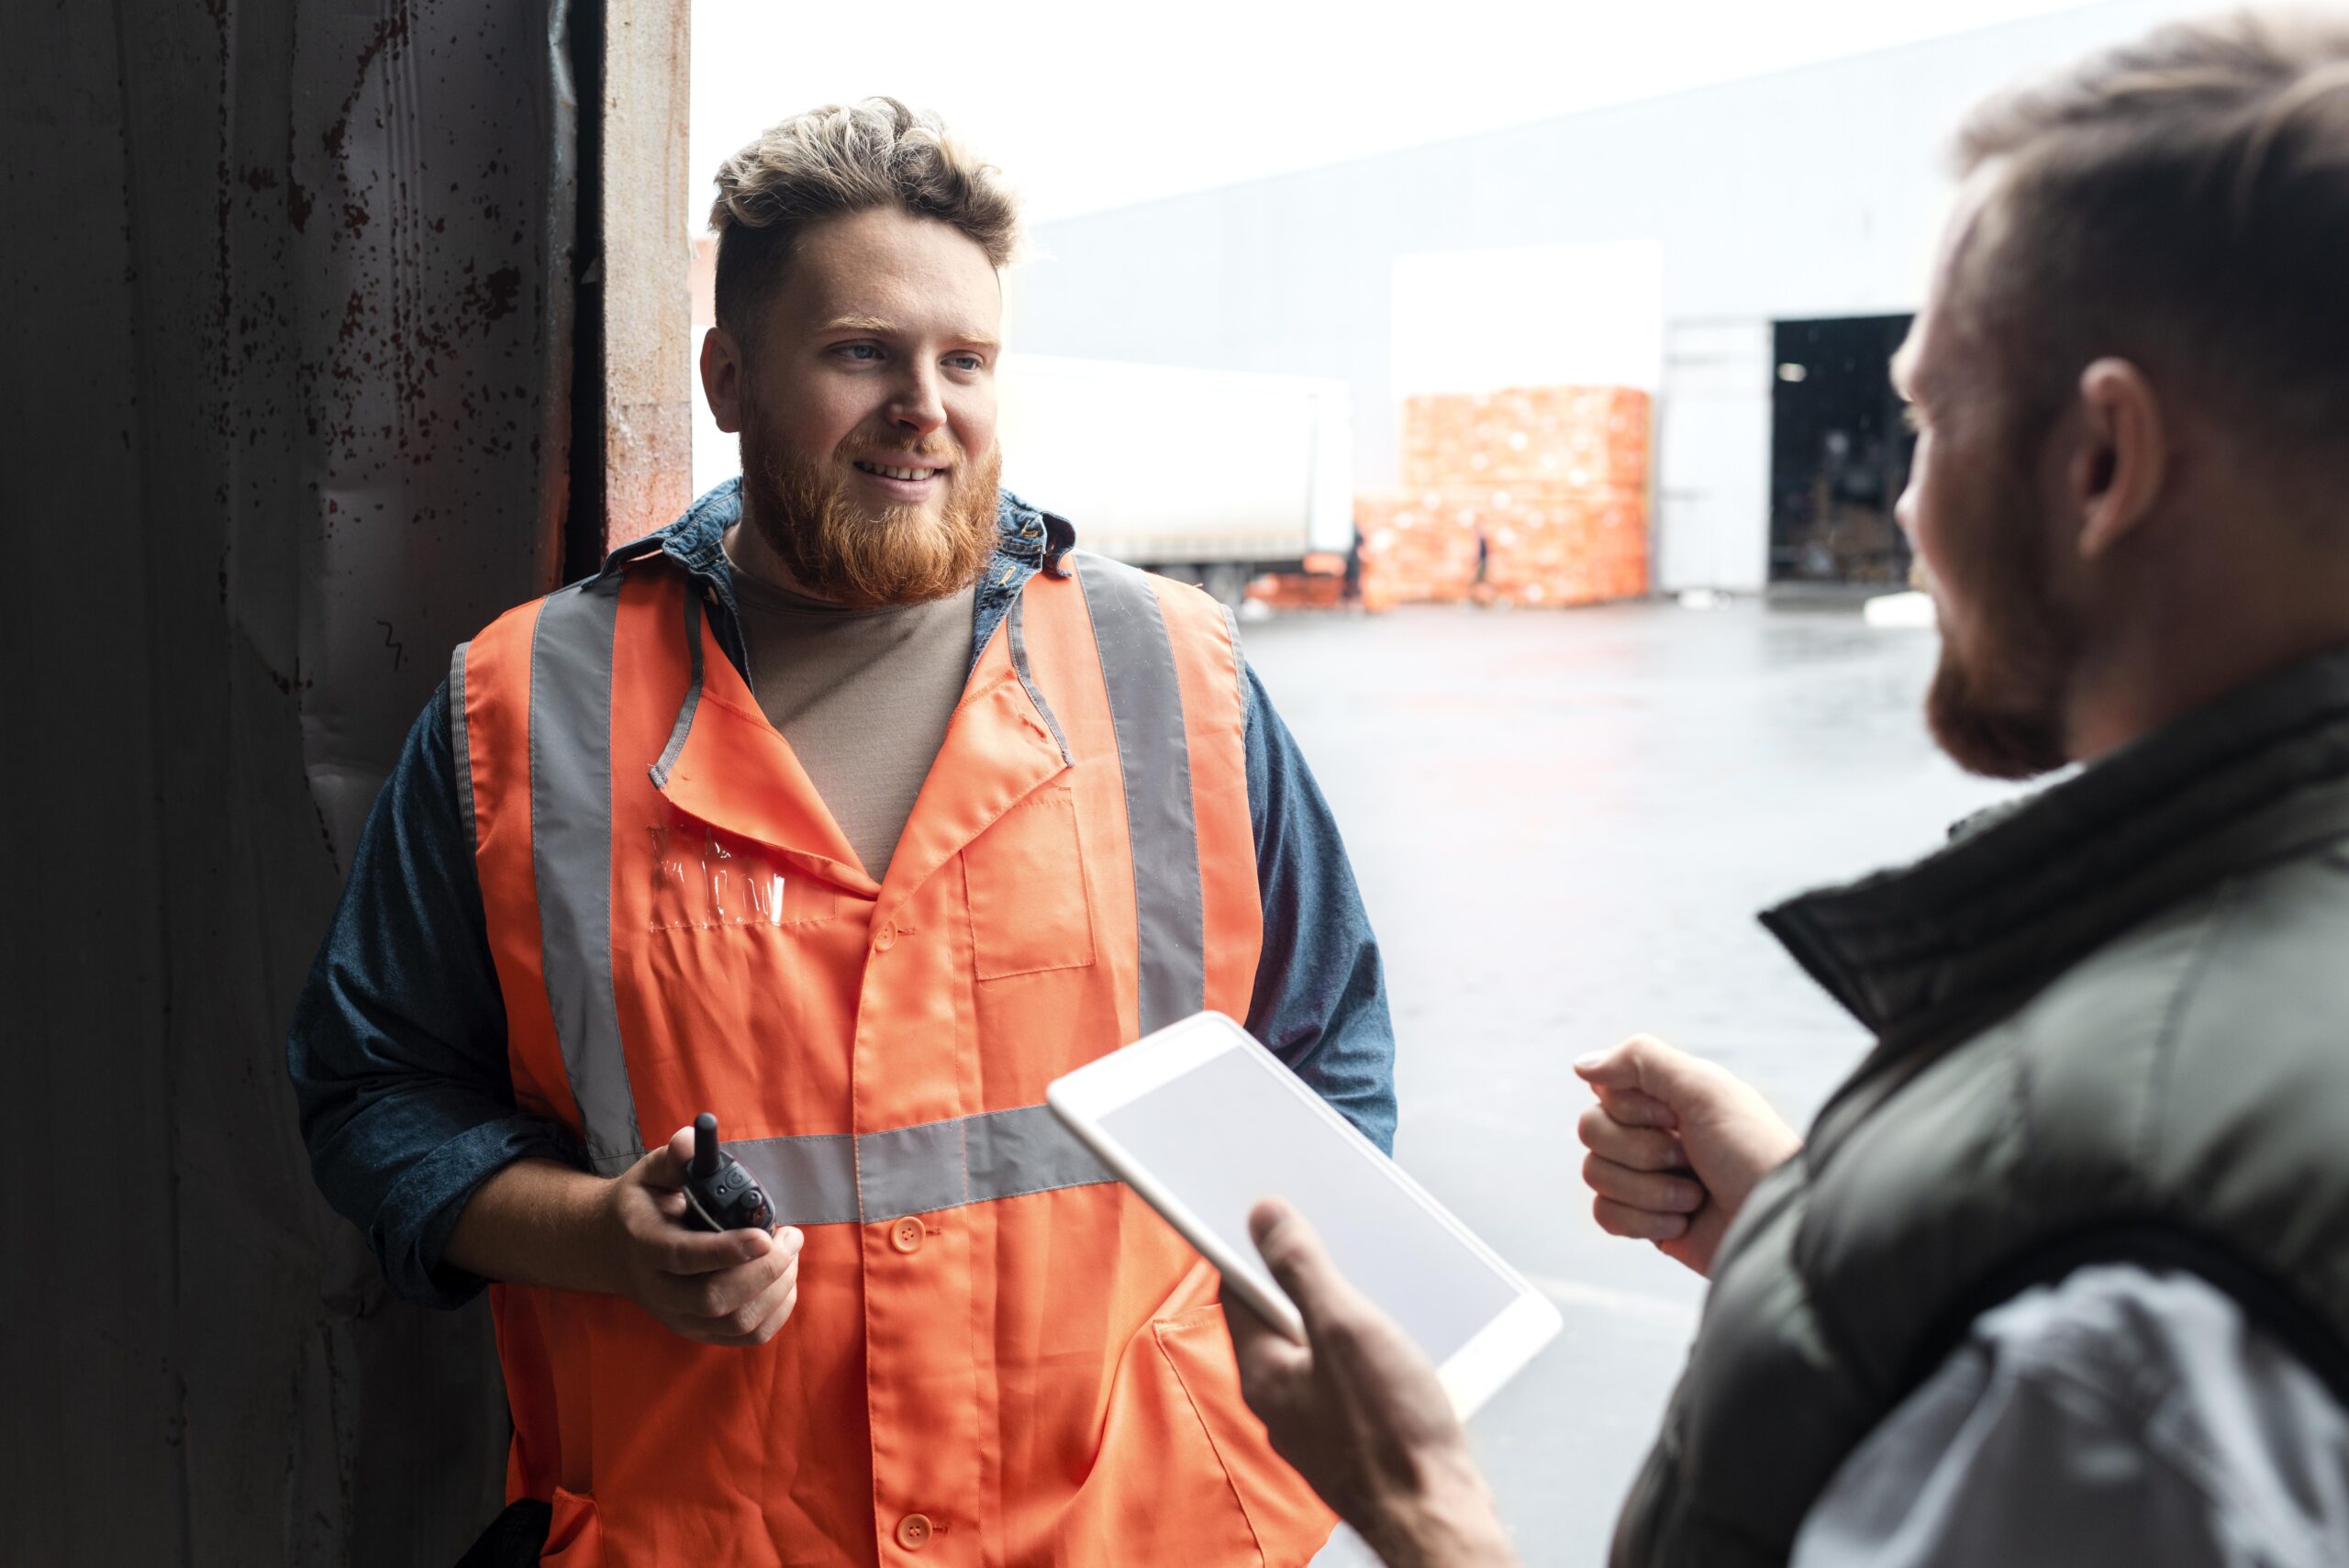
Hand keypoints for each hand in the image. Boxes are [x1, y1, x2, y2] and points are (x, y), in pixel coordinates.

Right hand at [596, 1124, 802, 1345]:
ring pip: (737, 1322)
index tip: (765, 1235)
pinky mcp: (698, 1330)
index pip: (685, 1257)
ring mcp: (678, 1317)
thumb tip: (692, 1139)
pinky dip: (777, 1310)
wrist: (613, 1249)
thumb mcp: (651, 1174)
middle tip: (791, 1235)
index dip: (727, 1250)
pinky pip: (747, 1335)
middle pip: (715, 1298)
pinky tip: (784, 1278)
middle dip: (765, 1270)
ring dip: (777, 1288)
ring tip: (790, 1252)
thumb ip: (675, 1157)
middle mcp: (659, 1290)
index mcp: (645, 1245)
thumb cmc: (643, 1204)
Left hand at [1226, 1200, 1519, 1567]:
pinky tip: (1400, 1346)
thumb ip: (1302, 1269)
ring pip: (1317, 1349)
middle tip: (1338, 1242)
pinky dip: (1365, 1353)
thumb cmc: (1391, 1432)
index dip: (1253, 1245)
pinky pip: (1346, 1380)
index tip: (1274, 1211)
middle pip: (1279, 1317)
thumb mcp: (1345, 1328)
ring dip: (1342, 1316)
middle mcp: (1279, 1400)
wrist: (1437, 1516)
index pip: (1237, 1290)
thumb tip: (1261, 1215)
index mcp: (1263, 1371)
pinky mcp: (1352, 1440)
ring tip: (1381, 1292)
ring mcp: (1316, 1423)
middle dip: (1306, 1277)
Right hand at [1574, 1034, 1801, 1276]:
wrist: (1777, 1225)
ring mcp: (1645, 1179)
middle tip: (1688, 1159)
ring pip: (1595, 1175)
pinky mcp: (1644, 1222)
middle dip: (1641, 1152)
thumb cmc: (1753, 1152)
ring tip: (1695, 1197)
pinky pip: (1604, 1214)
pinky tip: (1682, 1223)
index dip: (1633, 1109)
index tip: (1676, 1119)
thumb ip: (1642, 1060)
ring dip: (1650, 1191)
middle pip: (1590, 1131)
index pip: (1604, 1091)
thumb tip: (1580, 1065)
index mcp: (1665, 1098)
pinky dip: (1643, 1222)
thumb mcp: (1705, 1088)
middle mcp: (1651, 1134)